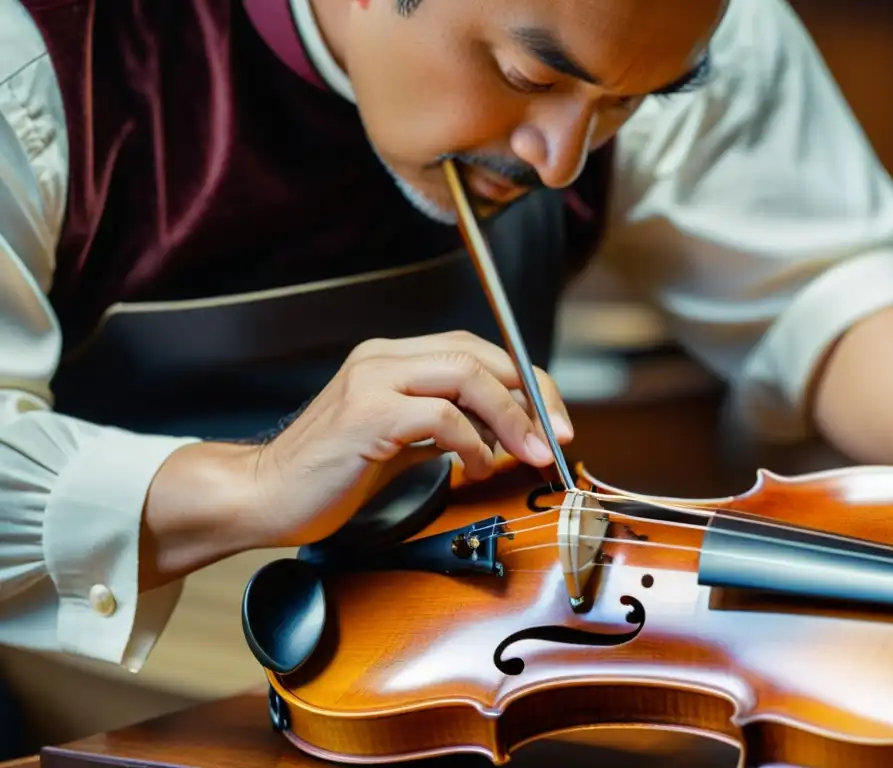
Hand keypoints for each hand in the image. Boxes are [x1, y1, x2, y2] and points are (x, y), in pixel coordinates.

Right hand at [243, 330, 572, 546]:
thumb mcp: (398, 442)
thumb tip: (504, 432)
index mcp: (391, 358)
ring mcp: (372, 381)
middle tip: (557, 437)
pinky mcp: (367, 415)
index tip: (553, 421)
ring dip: (512, 419)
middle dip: (531, 396)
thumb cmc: (330, 475)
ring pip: (467, 376)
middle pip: (481, 356)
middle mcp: (383, 358)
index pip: (476, 351)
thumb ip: (444, 427)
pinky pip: (441, 418)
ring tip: (529, 454)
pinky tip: (473, 469)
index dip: (523, 382)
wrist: (263, 496)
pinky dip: (471, 444)